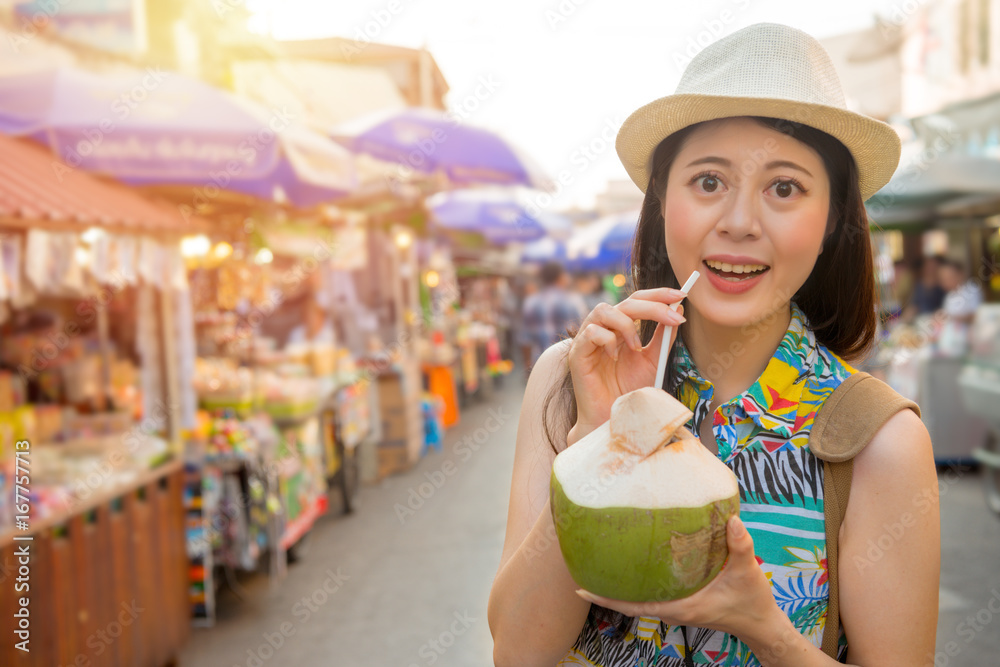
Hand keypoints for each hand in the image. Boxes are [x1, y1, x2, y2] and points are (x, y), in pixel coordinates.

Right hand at [567, 287, 686, 442]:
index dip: (657, 295)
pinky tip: (614, 357)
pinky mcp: (577, 354)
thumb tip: (679, 310)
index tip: (680, 295)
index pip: (637, 300)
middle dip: (652, 306)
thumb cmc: (630, 390)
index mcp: (620, 328)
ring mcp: (588, 340)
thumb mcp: (653, 360)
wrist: (615, 418)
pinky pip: (591, 332)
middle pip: (624, 302)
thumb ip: (663, 337)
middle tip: (673, 317)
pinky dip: (607, 340)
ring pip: (603, 310)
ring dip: (626, 325)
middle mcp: (604, 329)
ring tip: (636, 347)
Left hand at [575, 517, 779, 640]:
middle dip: (605, 589)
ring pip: (639, 598)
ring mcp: (676, 606)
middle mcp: (673, 608)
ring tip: (599, 563)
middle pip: (629, 602)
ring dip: (620, 585)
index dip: (607, 597)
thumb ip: (740, 545)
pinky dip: (638, 583)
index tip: (581, 588)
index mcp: (681, 607)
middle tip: (581, 567)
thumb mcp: (747, 572)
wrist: (761, 624)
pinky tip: (632, 566)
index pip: (634, 606)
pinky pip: (652, 594)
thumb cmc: (751, 602)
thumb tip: (732, 519)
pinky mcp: (683, 602)